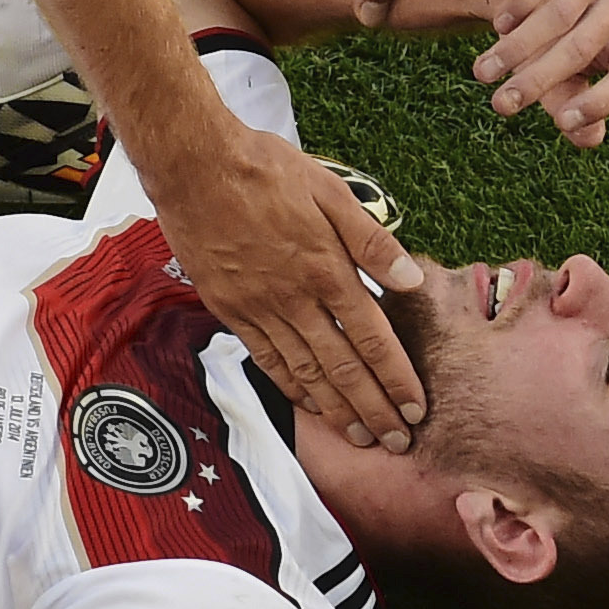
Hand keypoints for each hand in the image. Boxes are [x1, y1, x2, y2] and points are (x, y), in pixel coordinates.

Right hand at [142, 120, 424, 449]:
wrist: (193, 165)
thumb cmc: (264, 169)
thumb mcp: (331, 190)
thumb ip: (371, 241)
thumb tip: (410, 281)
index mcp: (326, 268)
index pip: (372, 337)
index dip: (396, 378)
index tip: (415, 409)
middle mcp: (295, 298)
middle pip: (342, 367)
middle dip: (373, 410)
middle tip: (395, 443)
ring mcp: (259, 307)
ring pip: (304, 372)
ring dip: (335, 409)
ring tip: (359, 437)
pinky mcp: (229, 309)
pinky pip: (265, 358)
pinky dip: (290, 386)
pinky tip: (308, 404)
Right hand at [466, 0, 608, 147]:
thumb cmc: (544, 39)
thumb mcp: (558, 79)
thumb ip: (573, 106)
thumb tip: (590, 139)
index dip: (601, 102)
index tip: (562, 123)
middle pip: (585, 47)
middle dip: (538, 79)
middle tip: (500, 105)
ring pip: (561, 13)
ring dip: (516, 47)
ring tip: (482, 72)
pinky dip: (519, 2)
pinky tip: (498, 23)